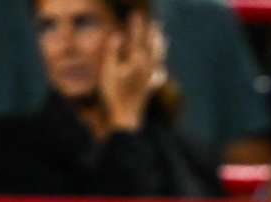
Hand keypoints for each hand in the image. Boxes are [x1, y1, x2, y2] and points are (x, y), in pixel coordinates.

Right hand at [101, 12, 167, 133]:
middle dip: (151, 32)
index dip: (136, 26)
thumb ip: (111, 52)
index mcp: (136, 61)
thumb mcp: (107, 71)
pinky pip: (159, 71)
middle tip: (153, 22)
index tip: (135, 14)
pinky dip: (161, 64)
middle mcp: (147, 67)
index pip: (136, 38)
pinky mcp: (150, 87)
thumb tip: (117, 36)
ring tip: (162, 36)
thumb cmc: (113, 94)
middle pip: (151, 45)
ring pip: (158, 57)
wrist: (126, 117)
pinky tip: (162, 66)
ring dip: (159, 45)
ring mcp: (150, 77)